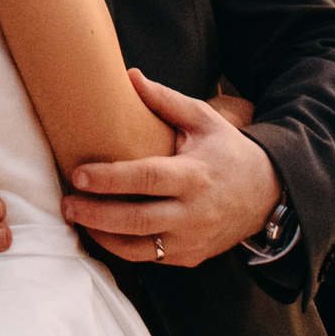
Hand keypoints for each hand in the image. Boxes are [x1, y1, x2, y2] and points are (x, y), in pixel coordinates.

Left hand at [61, 69, 282, 266]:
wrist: (267, 195)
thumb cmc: (229, 152)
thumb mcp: (204, 120)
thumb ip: (165, 100)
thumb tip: (130, 77)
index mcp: (194, 175)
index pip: (146, 179)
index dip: (110, 178)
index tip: (79, 174)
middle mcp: (193, 213)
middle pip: (136, 220)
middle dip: (95, 214)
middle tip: (67, 203)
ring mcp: (191, 240)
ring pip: (138, 249)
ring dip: (102, 236)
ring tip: (77, 219)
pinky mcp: (189, 258)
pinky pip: (149, 259)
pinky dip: (122, 248)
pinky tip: (101, 232)